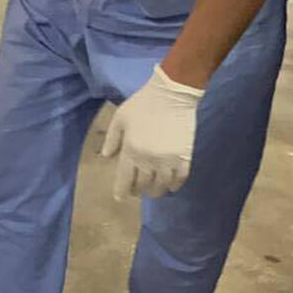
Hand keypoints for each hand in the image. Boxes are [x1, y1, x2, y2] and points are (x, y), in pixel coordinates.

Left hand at [100, 65, 203, 200]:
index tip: (120, 197)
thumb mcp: (120, 118)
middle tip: (137, 190)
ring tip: (152, 190)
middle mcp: (149, 160)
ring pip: (161, 187)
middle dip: (138, 191)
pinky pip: (179, 180)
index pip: (125, 180)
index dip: (121, 191)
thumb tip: (107, 157)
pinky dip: (174, 186)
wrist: (172, 95)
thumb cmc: (143, 105)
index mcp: (131, 150)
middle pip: (143, 186)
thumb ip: (112, 139)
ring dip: (155, 191)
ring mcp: (168, 161)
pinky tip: (170, 186)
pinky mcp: (185, 158)